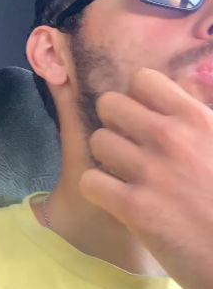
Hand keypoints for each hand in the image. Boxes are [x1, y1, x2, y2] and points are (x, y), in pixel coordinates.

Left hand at [79, 67, 212, 288]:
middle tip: (130, 144)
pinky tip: (116, 198)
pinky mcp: (134, 208)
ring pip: (97, 141)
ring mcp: (150, 172)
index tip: (146, 116)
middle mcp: (170, 137)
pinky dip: (99, 190)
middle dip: (116, 123)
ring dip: (107, 157)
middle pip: (109, 104)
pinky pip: (90, 181)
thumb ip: (197, 117)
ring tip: (124, 173)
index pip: (142, 80)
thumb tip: (181, 90)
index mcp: (196, 118)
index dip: (139, 98)